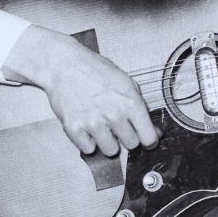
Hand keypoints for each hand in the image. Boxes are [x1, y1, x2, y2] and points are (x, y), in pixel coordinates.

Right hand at [2, 25, 159, 155]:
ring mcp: (93, 123)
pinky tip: (87, 125)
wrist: (64, 65)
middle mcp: (113, 114)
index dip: (149, 140)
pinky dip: (88, 140)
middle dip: (127, 136)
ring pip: (111, 151)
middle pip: (131, 145)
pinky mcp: (74, 129)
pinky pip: (88, 149)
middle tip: (118, 125)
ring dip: (108, 141)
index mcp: (130, 102)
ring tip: (101, 125)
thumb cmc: (95, 71)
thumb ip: (140, 107)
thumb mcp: (126, 82)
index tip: (146, 139)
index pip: (149, 137)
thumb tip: (153, 132)